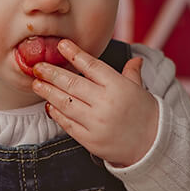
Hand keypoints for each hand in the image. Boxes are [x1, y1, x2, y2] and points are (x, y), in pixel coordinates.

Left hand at [31, 39, 158, 166]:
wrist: (152, 145)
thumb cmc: (145, 114)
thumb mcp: (139, 89)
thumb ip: (131, 73)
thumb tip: (135, 58)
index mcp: (118, 86)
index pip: (92, 66)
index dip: (75, 54)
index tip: (61, 45)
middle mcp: (105, 103)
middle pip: (73, 84)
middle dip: (52, 74)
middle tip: (38, 66)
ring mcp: (96, 122)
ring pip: (65, 103)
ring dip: (48, 92)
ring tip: (37, 83)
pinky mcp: (89, 139)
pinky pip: (67, 124)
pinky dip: (56, 113)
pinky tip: (49, 105)